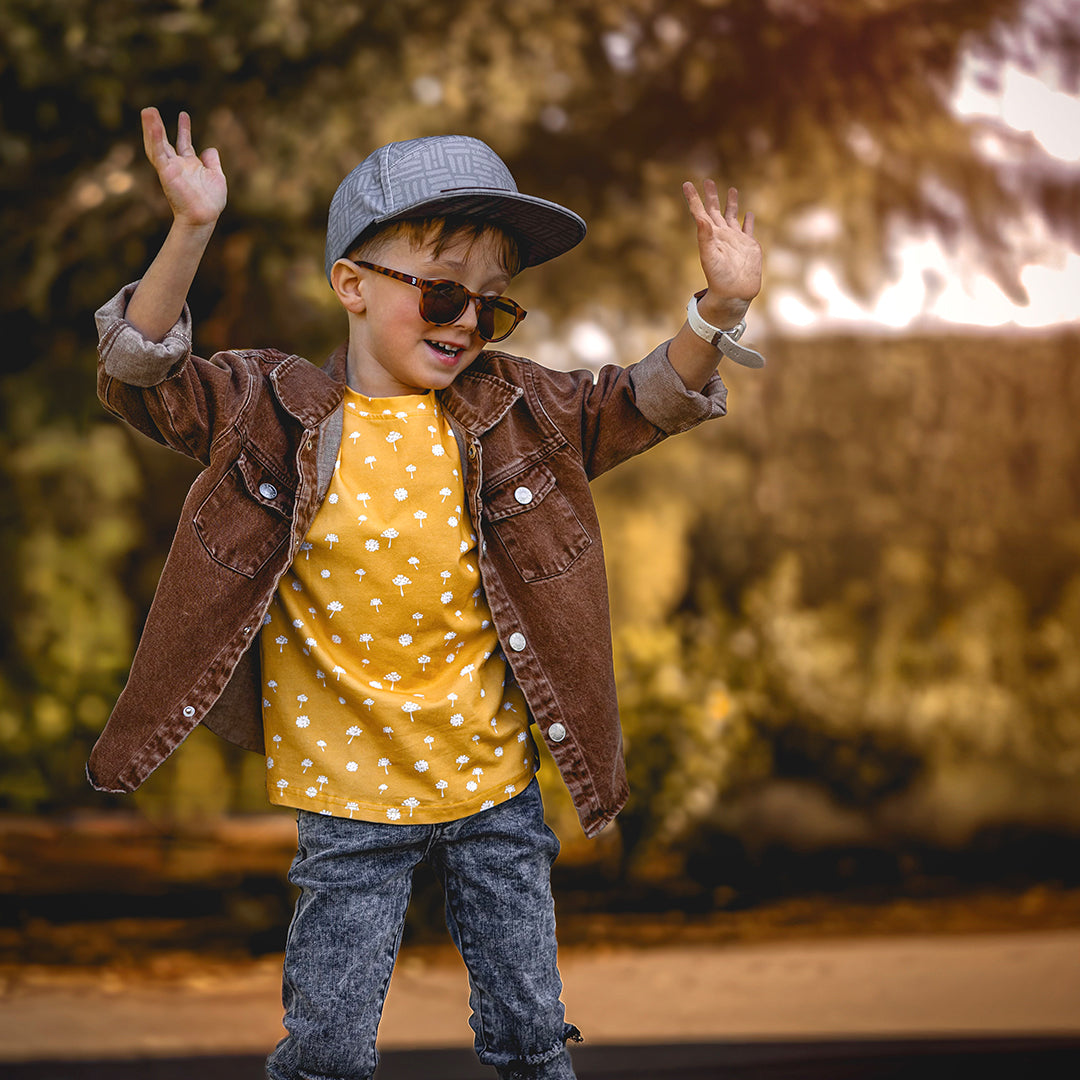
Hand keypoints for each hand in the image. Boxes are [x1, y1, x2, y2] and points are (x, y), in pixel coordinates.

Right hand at [141, 107, 226, 228]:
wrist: (204, 217)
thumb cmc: (211, 202)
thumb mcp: (216, 177)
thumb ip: (212, 163)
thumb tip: (210, 149)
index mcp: (189, 165)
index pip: (183, 143)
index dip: (184, 129)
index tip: (184, 115)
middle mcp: (177, 165)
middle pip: (163, 141)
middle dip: (157, 126)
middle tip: (150, 110)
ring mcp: (170, 168)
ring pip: (156, 145)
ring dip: (151, 128)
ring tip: (148, 111)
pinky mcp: (165, 173)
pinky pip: (158, 154)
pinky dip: (155, 139)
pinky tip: (154, 126)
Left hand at [682, 179, 761, 326]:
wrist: (734, 294)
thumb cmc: (719, 278)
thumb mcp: (710, 256)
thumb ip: (705, 236)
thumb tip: (700, 217)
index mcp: (710, 236)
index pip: (700, 212)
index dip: (693, 198)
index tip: (686, 184)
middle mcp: (722, 235)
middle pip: (715, 211)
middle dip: (711, 196)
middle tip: (707, 181)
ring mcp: (735, 240)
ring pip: (732, 216)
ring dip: (731, 203)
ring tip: (731, 189)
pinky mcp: (749, 246)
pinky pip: (748, 229)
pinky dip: (748, 220)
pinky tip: (749, 213)